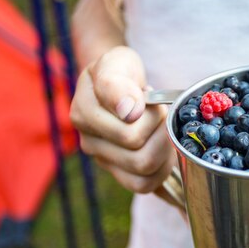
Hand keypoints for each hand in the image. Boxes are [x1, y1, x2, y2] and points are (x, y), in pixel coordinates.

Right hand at [70, 46, 174, 193]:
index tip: (150, 95)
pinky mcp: (117, 172)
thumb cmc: (119, 70)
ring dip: (164, 152)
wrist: (119, 80)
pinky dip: (161, 170)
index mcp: (83, 114)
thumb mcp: (117, 63)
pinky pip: (143, 185)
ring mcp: (103, 160)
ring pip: (144, 173)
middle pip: (139, 157)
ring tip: (163, 129)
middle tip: (162, 112)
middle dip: (162, 134)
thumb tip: (128, 112)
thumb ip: (117, 84)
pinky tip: (162, 149)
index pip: (129, 133)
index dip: (152, 117)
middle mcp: (88, 141)